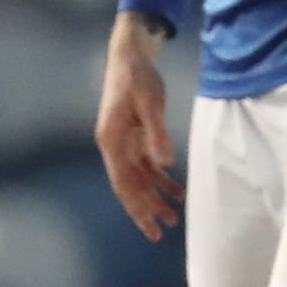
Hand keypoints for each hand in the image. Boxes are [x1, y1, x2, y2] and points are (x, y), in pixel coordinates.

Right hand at [96, 14, 183, 240]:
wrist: (130, 53)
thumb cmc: (137, 76)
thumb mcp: (150, 102)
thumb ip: (156, 133)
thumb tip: (165, 163)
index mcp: (111, 141)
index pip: (124, 183)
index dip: (137, 207)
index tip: (150, 227)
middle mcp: (114, 146)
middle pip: (129, 186)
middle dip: (145, 209)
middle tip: (160, 233)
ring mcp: (123, 141)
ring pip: (139, 177)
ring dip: (154, 195)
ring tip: (173, 216)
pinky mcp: (134, 135)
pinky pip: (146, 163)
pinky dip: (160, 177)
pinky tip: (174, 188)